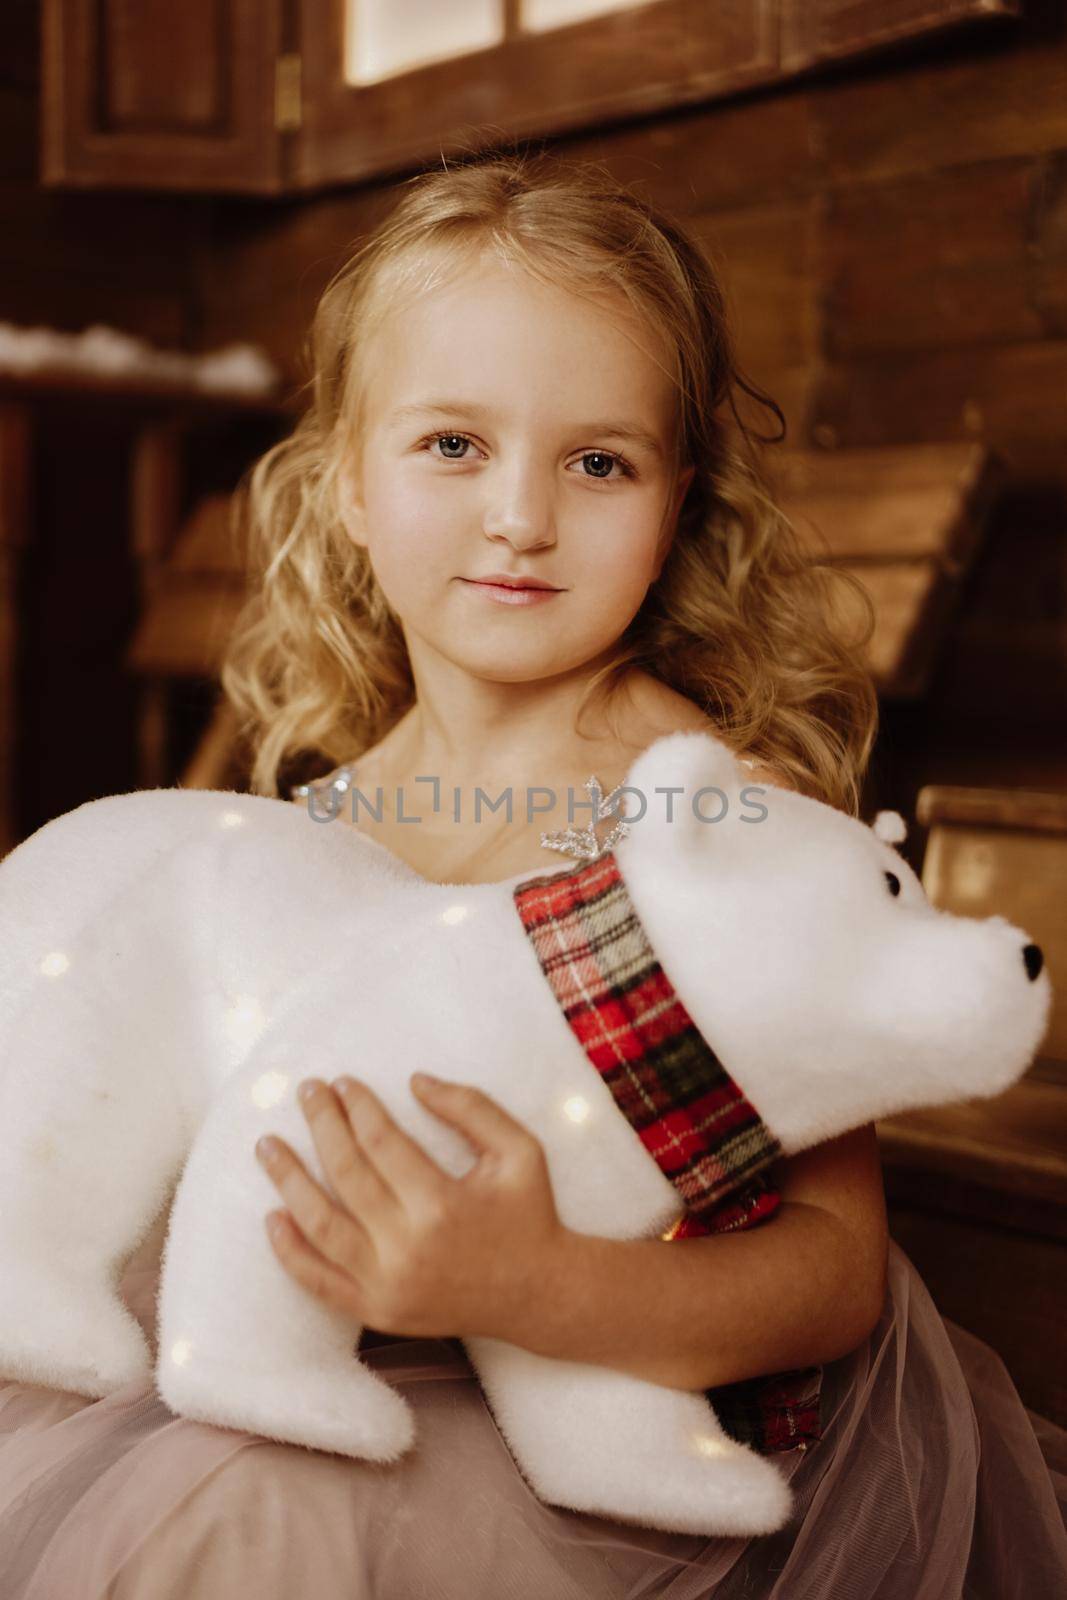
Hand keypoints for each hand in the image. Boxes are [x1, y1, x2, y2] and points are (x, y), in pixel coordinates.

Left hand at [254, 1073, 567, 1341]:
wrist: (539, 1294)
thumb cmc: (528, 1214)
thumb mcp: (519, 1149)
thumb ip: (471, 1108)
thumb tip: (415, 1080)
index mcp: (442, 1202)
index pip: (380, 1141)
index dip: (356, 1106)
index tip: (341, 1082)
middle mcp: (408, 1246)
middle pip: (345, 1174)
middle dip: (321, 1125)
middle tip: (306, 1093)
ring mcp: (387, 1285)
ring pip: (320, 1226)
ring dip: (288, 1181)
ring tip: (267, 1146)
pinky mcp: (378, 1312)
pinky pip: (320, 1283)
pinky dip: (290, 1252)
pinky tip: (272, 1217)